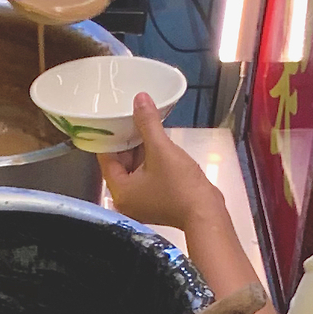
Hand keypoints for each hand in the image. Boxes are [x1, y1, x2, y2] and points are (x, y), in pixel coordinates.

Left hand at [99, 96, 227, 235]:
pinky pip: (146, 176)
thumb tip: (140, 100)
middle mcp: (126, 199)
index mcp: (120, 191)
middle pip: (119, 163)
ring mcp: (141, 202)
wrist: (206, 212)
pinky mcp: (155, 202)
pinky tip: (157, 144)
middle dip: (127, 141)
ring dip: (140, 150)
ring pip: (134, 169)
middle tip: (133, 119)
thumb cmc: (181, 187)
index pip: (106, 158)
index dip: (110, 136)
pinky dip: (149, 161)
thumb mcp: (161, 149)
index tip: (115, 119)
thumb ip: (148, 123)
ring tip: (146, 127)